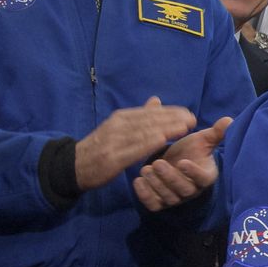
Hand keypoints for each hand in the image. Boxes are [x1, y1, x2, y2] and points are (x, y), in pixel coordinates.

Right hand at [76, 97, 198, 190]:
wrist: (75, 166)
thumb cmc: (101, 147)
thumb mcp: (118, 127)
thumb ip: (139, 116)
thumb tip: (156, 100)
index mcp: (120, 118)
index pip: (149, 112)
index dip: (170, 112)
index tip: (188, 113)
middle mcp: (117, 126)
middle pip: (149, 120)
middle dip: (172, 119)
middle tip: (192, 119)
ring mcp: (113, 142)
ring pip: (143, 133)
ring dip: (165, 129)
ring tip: (183, 127)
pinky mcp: (111, 158)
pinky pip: (132, 149)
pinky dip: (148, 143)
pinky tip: (162, 141)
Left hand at [135, 116, 232, 209]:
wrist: (174, 163)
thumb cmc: (190, 151)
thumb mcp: (201, 140)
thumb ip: (215, 133)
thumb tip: (229, 120)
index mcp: (205, 176)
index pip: (203, 179)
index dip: (193, 172)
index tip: (182, 162)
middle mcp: (192, 190)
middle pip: (183, 190)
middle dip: (169, 177)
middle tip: (157, 163)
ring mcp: (176, 198)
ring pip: (168, 198)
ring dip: (156, 184)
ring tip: (145, 169)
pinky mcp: (161, 202)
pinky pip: (154, 205)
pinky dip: (145, 195)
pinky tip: (138, 181)